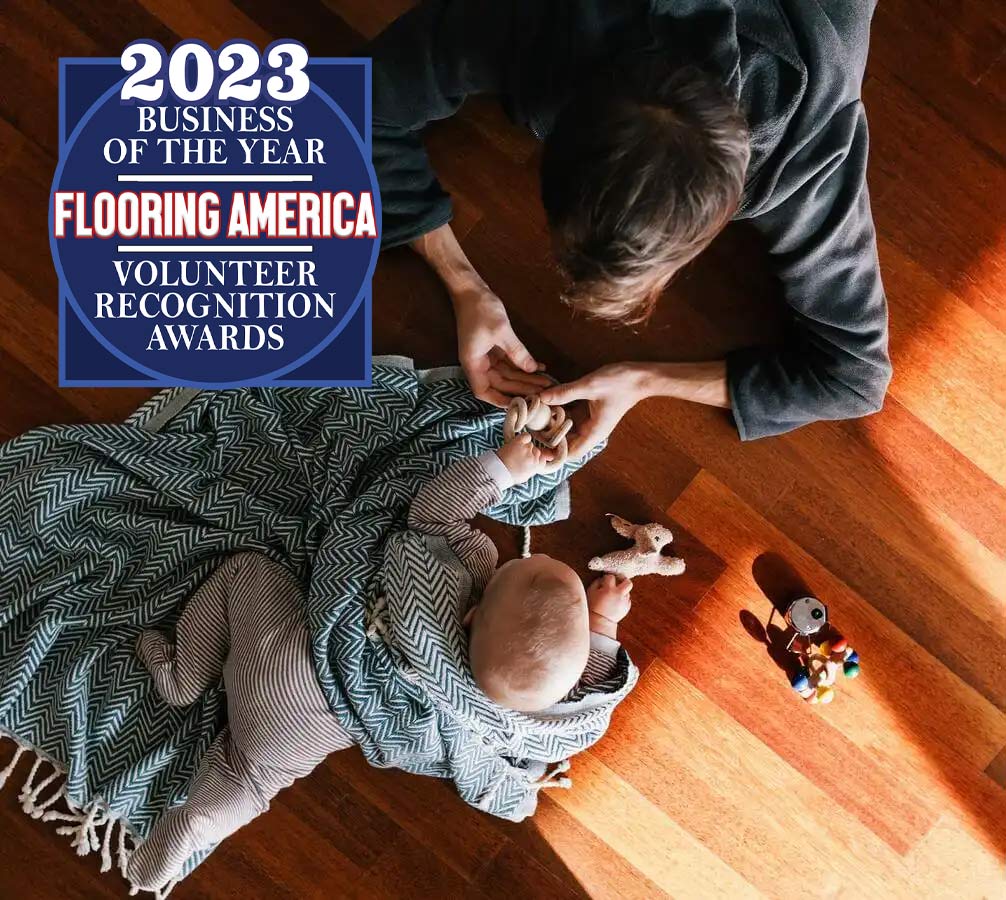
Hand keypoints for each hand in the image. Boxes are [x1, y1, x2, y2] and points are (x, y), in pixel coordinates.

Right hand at [452, 283, 551, 406]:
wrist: (470, 289)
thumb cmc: (481, 309)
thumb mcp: (502, 331)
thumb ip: (517, 352)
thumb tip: (532, 369)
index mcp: (473, 363)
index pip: (484, 391)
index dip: (500, 401)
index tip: (519, 405)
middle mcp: (477, 363)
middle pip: (500, 384)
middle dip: (521, 388)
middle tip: (543, 392)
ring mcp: (485, 356)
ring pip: (506, 373)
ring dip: (525, 377)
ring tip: (545, 381)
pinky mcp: (492, 348)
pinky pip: (508, 361)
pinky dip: (522, 364)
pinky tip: (539, 367)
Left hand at [496, 433, 553, 484]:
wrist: (497, 471)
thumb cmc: (511, 475)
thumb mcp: (527, 474)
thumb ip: (538, 465)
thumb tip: (551, 457)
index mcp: (536, 467)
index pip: (542, 459)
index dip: (534, 459)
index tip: (526, 462)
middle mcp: (534, 458)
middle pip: (536, 451)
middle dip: (529, 453)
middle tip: (517, 458)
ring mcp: (527, 449)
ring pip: (530, 444)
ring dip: (523, 447)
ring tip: (513, 454)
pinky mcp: (519, 442)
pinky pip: (526, 436)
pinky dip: (523, 438)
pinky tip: (516, 444)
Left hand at [538, 363, 647, 458]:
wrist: (640, 376)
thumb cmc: (620, 383)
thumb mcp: (590, 386)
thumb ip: (565, 392)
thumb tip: (542, 397)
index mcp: (594, 432)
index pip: (571, 453)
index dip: (554, 455)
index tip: (537, 448)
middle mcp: (591, 430)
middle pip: (565, 442)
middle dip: (548, 438)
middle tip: (530, 429)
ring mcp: (589, 420)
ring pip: (565, 428)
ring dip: (551, 423)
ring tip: (534, 416)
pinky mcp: (587, 410)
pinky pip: (569, 415)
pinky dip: (558, 412)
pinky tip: (545, 403)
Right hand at [587, 573, 632, 622]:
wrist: (599, 622)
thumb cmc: (593, 607)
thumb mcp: (591, 592)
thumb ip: (597, 582)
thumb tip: (602, 579)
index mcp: (609, 589)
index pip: (611, 577)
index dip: (607, 577)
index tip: (605, 579)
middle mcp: (619, 594)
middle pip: (628, 582)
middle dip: (623, 579)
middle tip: (618, 580)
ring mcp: (624, 602)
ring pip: (627, 591)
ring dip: (622, 591)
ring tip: (614, 594)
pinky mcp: (627, 608)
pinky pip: (627, 600)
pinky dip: (623, 599)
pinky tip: (615, 602)